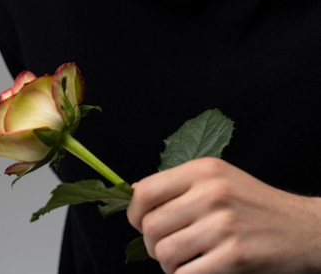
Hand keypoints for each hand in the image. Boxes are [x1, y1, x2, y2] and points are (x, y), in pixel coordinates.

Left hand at [127, 157, 320, 272]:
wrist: (301, 227)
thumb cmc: (253, 203)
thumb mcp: (218, 177)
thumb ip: (179, 184)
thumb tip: (134, 192)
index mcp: (202, 170)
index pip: (145, 192)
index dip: (134, 213)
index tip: (139, 223)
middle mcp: (210, 192)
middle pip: (151, 226)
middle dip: (152, 244)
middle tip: (168, 248)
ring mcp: (222, 224)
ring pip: (164, 253)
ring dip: (168, 265)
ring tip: (184, 261)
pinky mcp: (234, 255)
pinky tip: (198, 271)